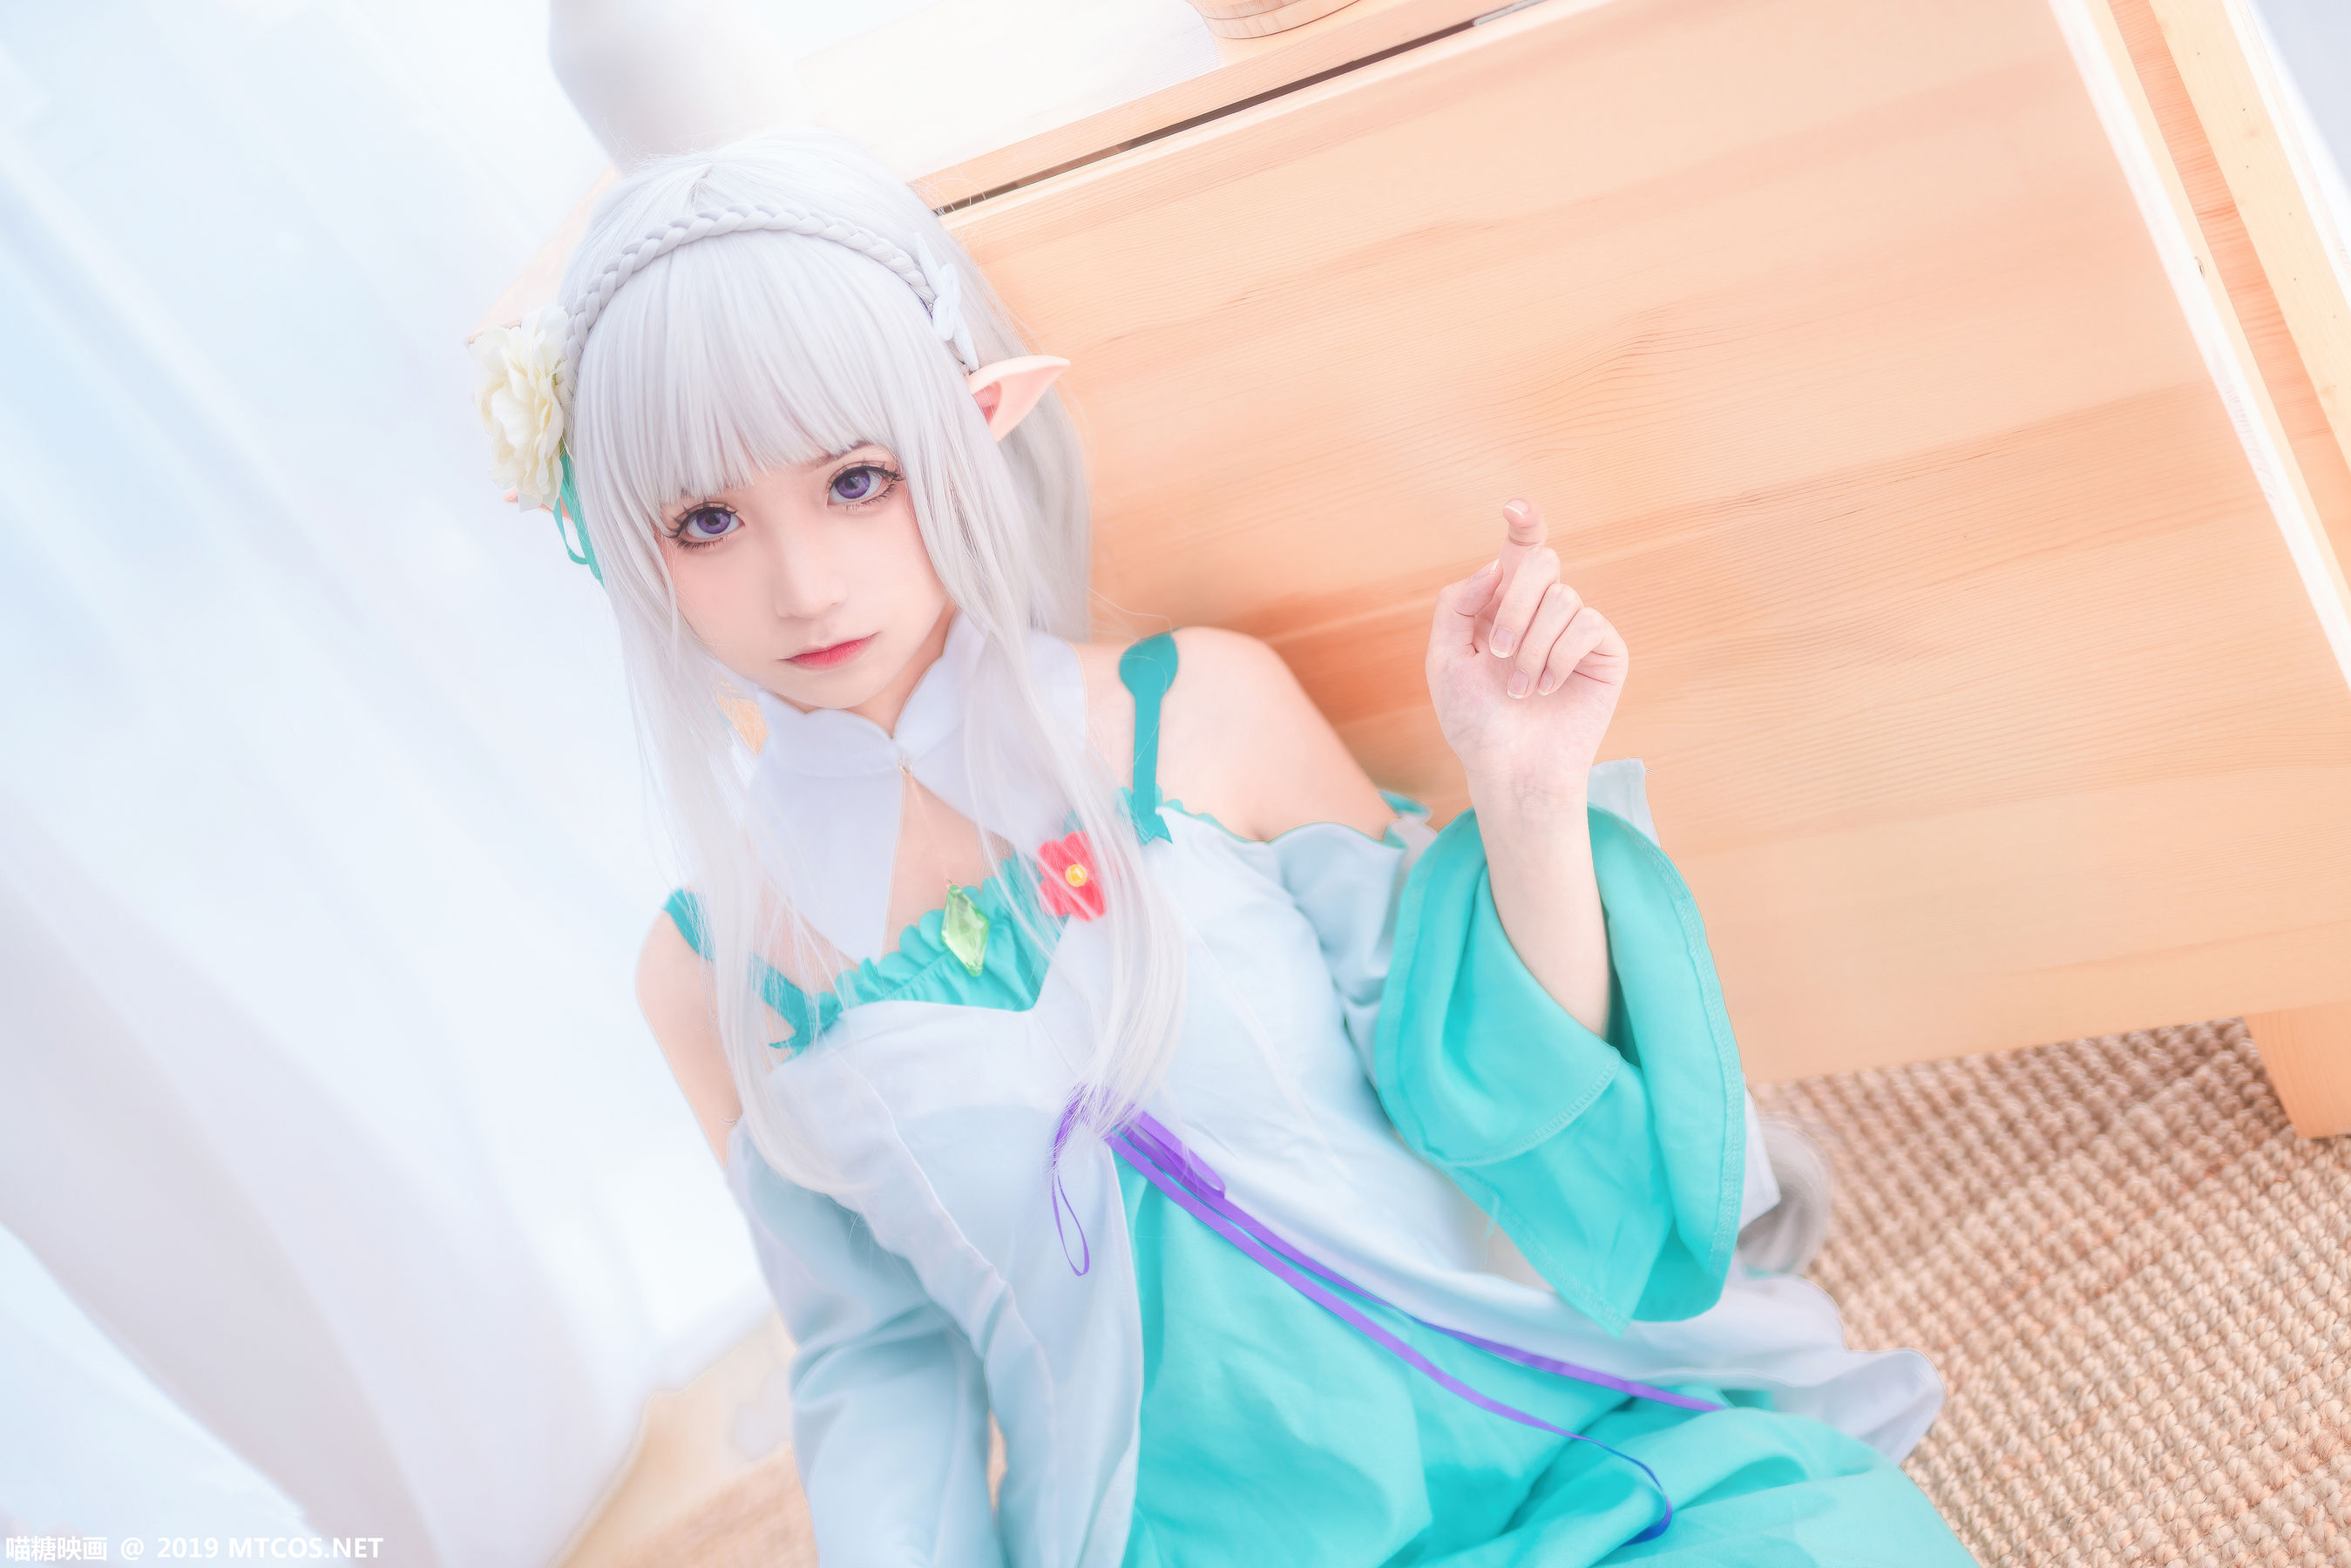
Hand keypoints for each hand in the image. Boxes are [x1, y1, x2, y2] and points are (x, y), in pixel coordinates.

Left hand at [1426, 498, 1628, 794]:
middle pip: (1542, 562)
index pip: (1519, 552)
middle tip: (1497, 652)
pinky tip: (1547, 689)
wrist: (1509, 768)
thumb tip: (1496, 566)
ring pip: (1564, 597)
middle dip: (1514, 604)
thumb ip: (1458, 606)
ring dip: (1532, 646)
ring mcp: (1575, 629)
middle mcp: (1542, 611)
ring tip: (1520, 689)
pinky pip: (1589, 623)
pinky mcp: (1605, 652)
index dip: (1524, 522)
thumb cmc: (1474, 721)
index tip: (1513, 507)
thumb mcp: (1444, 660)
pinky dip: (1560, 656)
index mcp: (1502, 606)